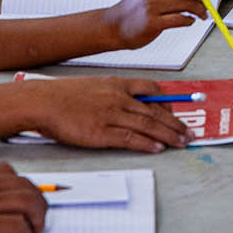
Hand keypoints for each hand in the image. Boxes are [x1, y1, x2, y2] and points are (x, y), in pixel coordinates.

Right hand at [19, 76, 192, 151]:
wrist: (43, 101)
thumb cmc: (64, 95)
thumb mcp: (94, 86)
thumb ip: (113, 93)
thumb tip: (130, 104)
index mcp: (117, 84)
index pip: (152, 90)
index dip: (168, 102)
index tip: (176, 112)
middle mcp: (118, 98)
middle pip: (155, 111)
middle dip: (175, 123)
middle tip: (189, 133)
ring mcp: (111, 115)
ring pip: (148, 125)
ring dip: (169, 135)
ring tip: (182, 143)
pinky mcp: (101, 133)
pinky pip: (130, 138)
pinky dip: (147, 144)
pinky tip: (158, 148)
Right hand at [103, 0, 214, 48]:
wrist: (114, 26)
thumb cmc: (136, 6)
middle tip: (205, 5)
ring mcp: (152, 6)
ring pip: (187, 4)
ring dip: (199, 11)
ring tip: (201, 15)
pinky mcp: (153, 22)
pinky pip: (181, 20)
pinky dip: (189, 21)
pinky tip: (188, 21)